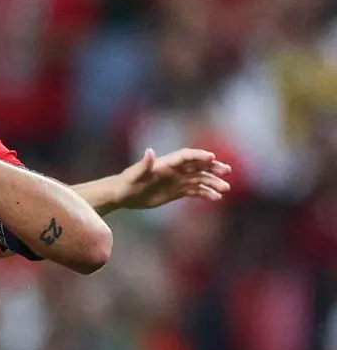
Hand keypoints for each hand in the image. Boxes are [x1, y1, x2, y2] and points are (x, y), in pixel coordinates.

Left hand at [113, 148, 231, 209]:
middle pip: (198, 166)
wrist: (122, 195)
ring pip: (199, 179)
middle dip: (213, 168)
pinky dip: (206, 193)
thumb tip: (149, 151)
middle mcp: (174, 170)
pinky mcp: (176, 191)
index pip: (186, 156)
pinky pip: (194, 190)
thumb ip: (144, 164)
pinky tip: (215, 198)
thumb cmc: (126, 183)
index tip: (212, 158)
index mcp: (166, 163)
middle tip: (226, 171)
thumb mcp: (134, 175)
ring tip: (224, 189)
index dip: (199, 156)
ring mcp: (176, 180)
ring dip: (213, 182)